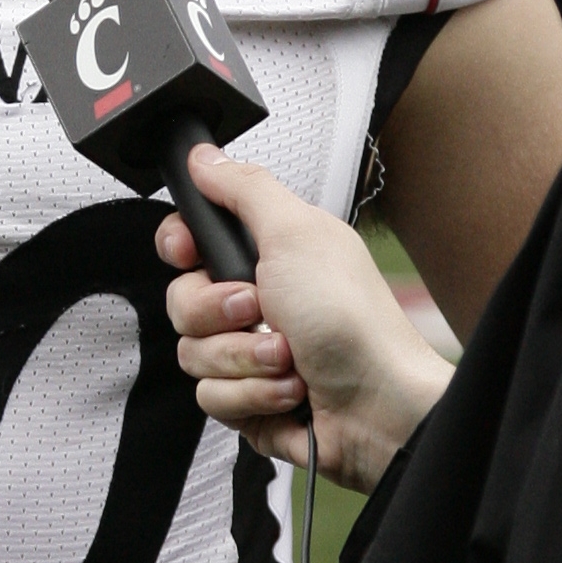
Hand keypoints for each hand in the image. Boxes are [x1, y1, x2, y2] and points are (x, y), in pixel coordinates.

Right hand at [158, 146, 452, 493]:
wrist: (382, 408)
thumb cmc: (353, 320)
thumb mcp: (296, 233)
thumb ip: (243, 188)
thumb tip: (203, 155)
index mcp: (268, 253)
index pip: (189, 239)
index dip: (179, 246)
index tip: (189, 253)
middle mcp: (256, 300)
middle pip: (181, 298)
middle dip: (218, 311)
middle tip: (259, 308)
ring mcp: (250, 353)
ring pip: (192, 352)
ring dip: (242, 358)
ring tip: (289, 359)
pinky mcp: (249, 399)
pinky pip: (211, 397)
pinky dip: (252, 395)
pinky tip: (290, 392)